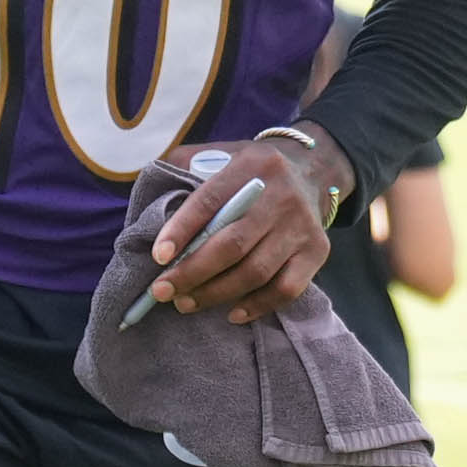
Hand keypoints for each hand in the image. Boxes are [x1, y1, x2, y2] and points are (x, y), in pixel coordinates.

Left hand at [144, 134, 340, 323]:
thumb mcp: (218, 153)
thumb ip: (182, 167)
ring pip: (256, 271)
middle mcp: (281, 195)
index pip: (210, 200)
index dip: (181, 230)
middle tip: (161, 291)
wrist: (310, 169)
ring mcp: (302, 226)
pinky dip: (257, 305)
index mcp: (251, 166)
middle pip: (232, 244)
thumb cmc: (249, 170)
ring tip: (186, 303)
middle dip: (191, 272)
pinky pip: (287, 288)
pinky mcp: (318, 251)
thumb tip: (148, 203)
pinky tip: (231, 313)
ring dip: (216, 293)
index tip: (158, 257)